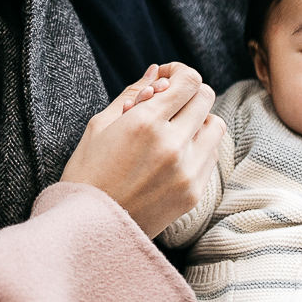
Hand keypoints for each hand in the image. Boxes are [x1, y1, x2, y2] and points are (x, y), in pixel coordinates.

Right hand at [60, 63, 223, 240]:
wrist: (88, 229)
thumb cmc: (86, 174)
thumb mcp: (99, 126)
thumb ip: (132, 94)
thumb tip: (157, 72)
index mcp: (145, 123)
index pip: (189, 80)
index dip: (178, 71)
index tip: (163, 79)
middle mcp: (172, 145)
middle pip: (205, 97)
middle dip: (187, 92)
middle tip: (166, 102)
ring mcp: (187, 171)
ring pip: (216, 126)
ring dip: (198, 119)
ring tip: (172, 129)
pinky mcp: (194, 193)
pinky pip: (211, 156)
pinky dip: (198, 147)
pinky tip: (173, 154)